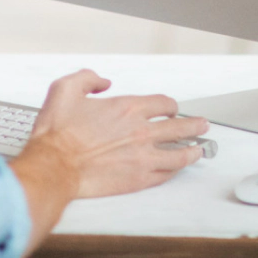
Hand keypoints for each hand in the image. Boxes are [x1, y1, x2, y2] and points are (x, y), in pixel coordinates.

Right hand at [8, 70, 206, 255]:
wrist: (55, 165)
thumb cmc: (59, 132)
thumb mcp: (65, 88)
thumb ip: (88, 78)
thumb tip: (102, 81)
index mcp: (127, 108)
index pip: (161, 104)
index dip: (169, 104)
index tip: (171, 107)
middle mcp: (140, 131)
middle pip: (178, 127)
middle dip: (193, 125)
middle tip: (202, 125)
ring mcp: (143, 157)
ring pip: (179, 153)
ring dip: (192, 149)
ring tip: (199, 149)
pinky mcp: (139, 179)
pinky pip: (166, 173)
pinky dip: (176, 169)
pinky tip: (178, 168)